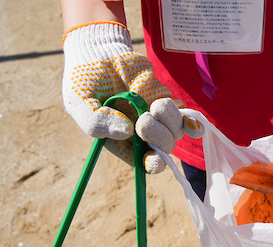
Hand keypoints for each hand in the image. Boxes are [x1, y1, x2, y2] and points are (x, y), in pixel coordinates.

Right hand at [62, 22, 203, 173]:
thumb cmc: (85, 83)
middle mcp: (143, 135)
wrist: (99, 54)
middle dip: (158, 137)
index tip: (154, 158)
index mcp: (122, 143)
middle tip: (143, 119)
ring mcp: (158, 119)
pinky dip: (191, 122)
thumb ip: (97, 121)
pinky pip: (185, 117)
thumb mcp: (79, 103)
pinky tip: (192, 123)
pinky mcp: (167, 103)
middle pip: (164, 149)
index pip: (145, 163)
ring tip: (154, 105)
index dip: (153, 164)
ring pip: (176, 132)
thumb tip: (126, 132)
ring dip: (170, 121)